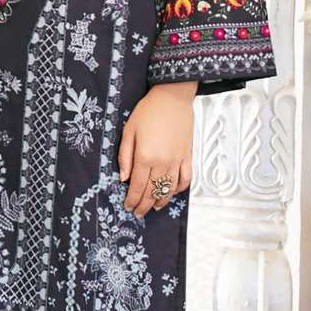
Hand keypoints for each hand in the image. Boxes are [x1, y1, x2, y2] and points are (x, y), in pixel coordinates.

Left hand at [117, 83, 195, 216]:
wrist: (172, 98)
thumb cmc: (148, 111)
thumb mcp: (128, 131)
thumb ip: (125, 156)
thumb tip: (123, 178)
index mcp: (145, 156)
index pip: (137, 185)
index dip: (132, 199)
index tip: (128, 207)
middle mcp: (162, 162)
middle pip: (153, 191)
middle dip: (144, 204)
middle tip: (138, 213)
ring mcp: (177, 161)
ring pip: (169, 189)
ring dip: (161, 201)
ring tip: (154, 207)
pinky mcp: (187, 156)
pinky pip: (185, 179)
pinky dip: (179, 189)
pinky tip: (172, 193)